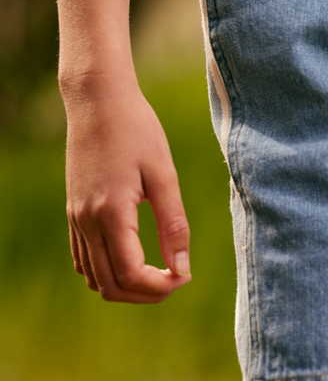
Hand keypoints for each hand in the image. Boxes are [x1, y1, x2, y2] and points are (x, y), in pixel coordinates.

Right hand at [64, 78, 190, 302]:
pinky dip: (106, 271)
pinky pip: (84, 258)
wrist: (99, 102)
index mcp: (111, 213)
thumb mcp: (163, 173)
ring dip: (125, 286)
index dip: (159, 286)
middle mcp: (86, 222)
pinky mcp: (73, 212)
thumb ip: (173, 222)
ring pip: (94, 277)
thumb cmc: (138, 130)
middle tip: (177, 279)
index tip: (185, 276)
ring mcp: (75, 219)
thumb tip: (182, 267)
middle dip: (145, 293)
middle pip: (110, 285)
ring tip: (159, 272)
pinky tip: (132, 258)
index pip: (130, 274)